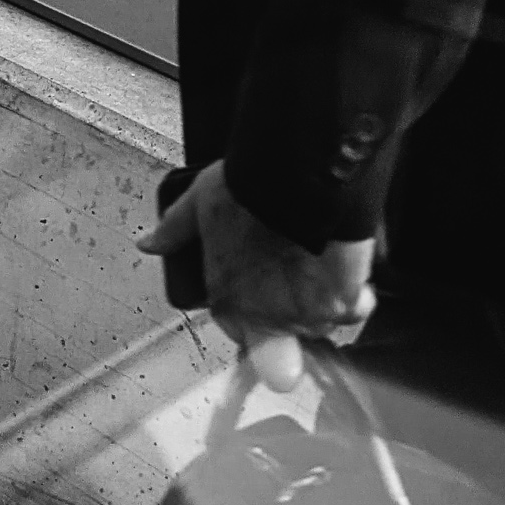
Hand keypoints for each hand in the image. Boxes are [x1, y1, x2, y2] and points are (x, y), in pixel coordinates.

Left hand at [139, 161, 375, 382]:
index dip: (249, 308)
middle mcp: (266, 318)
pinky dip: (355, 296)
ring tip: (318, 263)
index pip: (236, 326)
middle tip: (292, 268)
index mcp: (228, 299)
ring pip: (318, 321)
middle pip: (281, 329)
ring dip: (320, 301)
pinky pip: (353, 310)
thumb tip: (148, 243)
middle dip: (287, 306)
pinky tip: (350, 272)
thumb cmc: (250, 187)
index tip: (260, 288)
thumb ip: (175, 230)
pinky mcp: (344, 302)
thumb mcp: (200, 202)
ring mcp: (307, 314)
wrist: (299, 174)